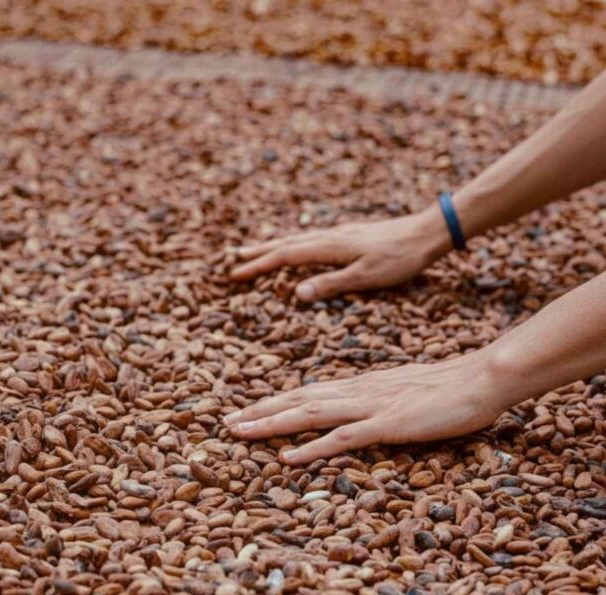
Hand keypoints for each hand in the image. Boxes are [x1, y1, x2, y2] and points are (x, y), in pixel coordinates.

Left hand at [223, 352, 510, 464]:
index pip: (307, 391)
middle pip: (298, 400)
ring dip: (272, 424)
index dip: (274, 401)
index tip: (247, 409)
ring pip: (309, 414)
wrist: (479, 377)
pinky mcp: (387, 424)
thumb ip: (377, 397)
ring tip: (240, 433)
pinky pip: (343, 438)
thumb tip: (357, 406)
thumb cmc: (445, 386)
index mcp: (359, 384)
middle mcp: (356, 391)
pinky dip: (312, 447)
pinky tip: (289, 457)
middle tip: (227, 423)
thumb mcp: (401, 388)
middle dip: (260, 411)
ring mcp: (370, 406)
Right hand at [230, 210, 448, 300]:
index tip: (235, 274)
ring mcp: (339, 234)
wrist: (426, 233)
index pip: (284, 256)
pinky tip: (298, 247)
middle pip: (286, 243)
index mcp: (329, 247)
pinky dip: (294, 243)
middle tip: (235, 258)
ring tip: (257, 250)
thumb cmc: (399, 259)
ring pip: (298, 239)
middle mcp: (329, 237)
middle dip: (259, 252)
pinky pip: (311, 239)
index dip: (259, 266)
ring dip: (274, 245)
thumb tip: (296, 293)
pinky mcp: (349, 235)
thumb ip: (330, 285)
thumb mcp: (366, 277)